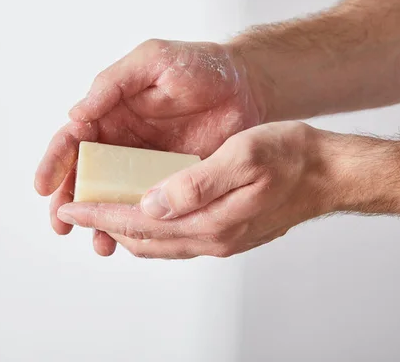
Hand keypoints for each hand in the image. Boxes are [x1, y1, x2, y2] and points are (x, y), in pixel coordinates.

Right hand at [35, 39, 265, 255]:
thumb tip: (76, 113)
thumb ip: (113, 82)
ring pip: (114, 198)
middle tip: (62, 224)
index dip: (56, 162)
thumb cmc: (200, 65)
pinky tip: (133, 240)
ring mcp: (146, 166)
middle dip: (70, 201)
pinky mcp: (172, 183)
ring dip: (101, 221)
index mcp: (111, 113)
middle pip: (85, 176)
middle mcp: (122, 142)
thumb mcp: (153, 60)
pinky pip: (149, 208)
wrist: (248, 87)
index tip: (44, 186)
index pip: (73, 139)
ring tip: (101, 243)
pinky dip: (138, 225)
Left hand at [56, 122, 333, 258]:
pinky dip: (152, 229)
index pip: (139, 221)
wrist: (329, 175)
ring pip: (158, 243)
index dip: (101, 212)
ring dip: (126, 230)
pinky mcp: (227, 234)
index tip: (71, 205)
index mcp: (210, 221)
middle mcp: (212, 238)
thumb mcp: (243, 157)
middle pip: (143, 239)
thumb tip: (151, 203)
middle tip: (77, 210)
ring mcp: (220, 240)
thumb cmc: (291, 159)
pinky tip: (146, 213)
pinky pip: (177, 239)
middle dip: (105, 225)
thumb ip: (194, 184)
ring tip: (103, 213)